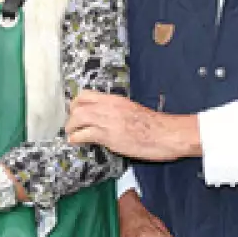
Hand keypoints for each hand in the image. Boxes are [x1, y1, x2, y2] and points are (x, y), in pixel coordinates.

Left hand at [66, 90, 199, 161]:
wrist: (166, 134)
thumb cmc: (155, 125)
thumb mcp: (133, 111)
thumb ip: (117, 112)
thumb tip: (107, 119)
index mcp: (115, 99)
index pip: (86, 94)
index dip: (76, 103)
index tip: (76, 112)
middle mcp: (109, 107)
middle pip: (78, 105)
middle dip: (71, 116)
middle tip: (72, 126)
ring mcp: (108, 121)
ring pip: (77, 117)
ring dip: (71, 127)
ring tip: (72, 135)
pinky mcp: (108, 136)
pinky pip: (84, 134)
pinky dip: (76, 138)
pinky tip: (76, 142)